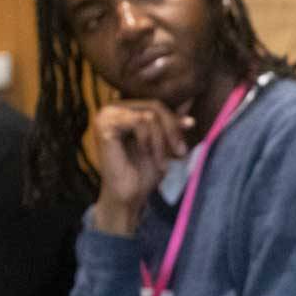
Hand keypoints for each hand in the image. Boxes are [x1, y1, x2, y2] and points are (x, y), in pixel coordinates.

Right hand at [90, 100, 192, 234]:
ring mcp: (105, 115)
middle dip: (172, 130)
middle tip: (180, 152)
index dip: (175, 118)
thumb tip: (189, 99)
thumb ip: (172, 121)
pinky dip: (149, 140)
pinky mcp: (104, 125)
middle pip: (155, 106)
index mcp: (124, 109)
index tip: (191, 126)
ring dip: (162, 141)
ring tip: (162, 161)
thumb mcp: (165, 142)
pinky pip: (139, 121)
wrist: (129, 196)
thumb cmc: (144, 171)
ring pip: (150, 115)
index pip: (157, 104)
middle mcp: (111, 108)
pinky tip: (146, 154)